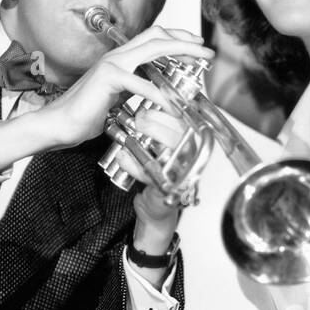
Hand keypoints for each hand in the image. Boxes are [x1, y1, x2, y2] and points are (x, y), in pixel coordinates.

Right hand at [8, 26, 212, 157]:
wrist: (60, 124)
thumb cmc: (86, 113)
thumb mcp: (119, 98)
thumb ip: (136, 89)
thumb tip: (156, 91)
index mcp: (120, 59)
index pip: (153, 39)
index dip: (177, 39)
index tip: (197, 47)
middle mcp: (117, 56)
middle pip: (157, 36)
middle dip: (186, 40)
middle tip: (206, 50)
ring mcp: (112, 64)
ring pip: (152, 49)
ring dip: (180, 53)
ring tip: (198, 64)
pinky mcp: (108, 79)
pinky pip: (141, 84)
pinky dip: (160, 94)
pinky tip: (173, 105)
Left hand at [108, 107, 188, 238]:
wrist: (157, 202)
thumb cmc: (159, 172)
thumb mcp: (159, 145)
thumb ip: (157, 128)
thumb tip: (145, 107)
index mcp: (187, 142)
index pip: (182, 121)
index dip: (165, 111)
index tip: (148, 106)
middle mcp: (187, 157)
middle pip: (177, 135)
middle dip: (154, 124)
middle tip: (138, 120)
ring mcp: (178, 173)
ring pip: (166, 153)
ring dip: (144, 143)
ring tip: (129, 138)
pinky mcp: (166, 187)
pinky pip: (149, 174)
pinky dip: (132, 165)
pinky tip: (122, 157)